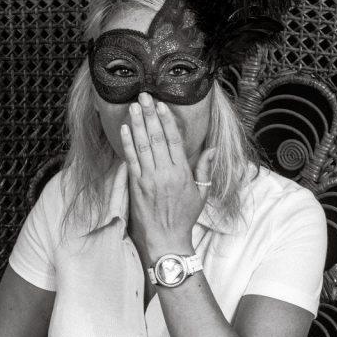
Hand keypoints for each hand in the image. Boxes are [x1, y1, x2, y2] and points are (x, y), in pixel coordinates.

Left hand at [120, 92, 214, 262]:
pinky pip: (131, 160)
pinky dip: (127, 143)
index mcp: (182, 173)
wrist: (166, 239)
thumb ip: (205, 170)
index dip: (167, 120)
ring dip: (137, 124)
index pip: (174, 140)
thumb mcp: (201, 194)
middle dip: (149, 115)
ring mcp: (149, 179)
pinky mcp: (136, 186)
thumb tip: (212, 149)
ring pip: (142, 146)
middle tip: (144, 97)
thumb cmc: (184, 217)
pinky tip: (124, 129)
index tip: (162, 105)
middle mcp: (165, 173)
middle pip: (157, 138)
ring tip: (133, 107)